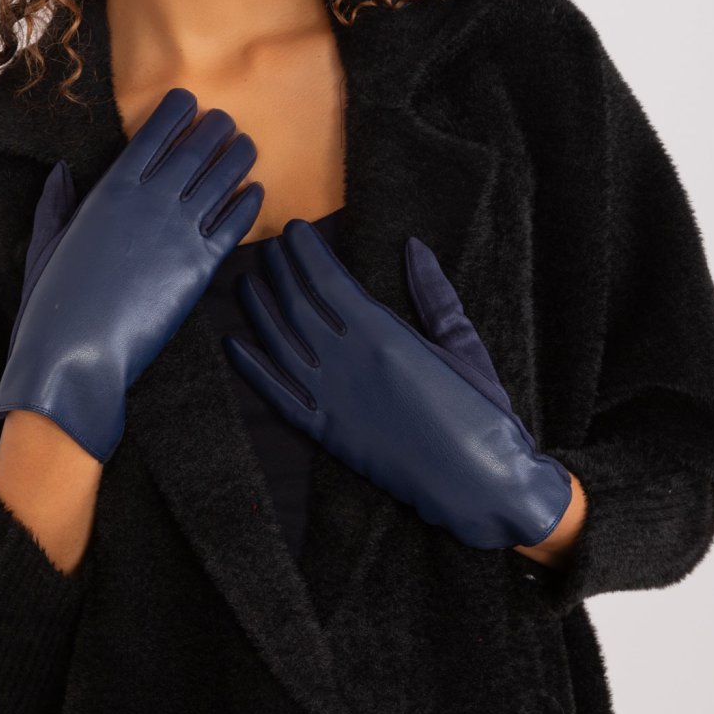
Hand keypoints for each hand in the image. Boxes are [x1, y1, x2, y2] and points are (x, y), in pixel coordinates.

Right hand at [0, 87, 263, 462]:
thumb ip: (56, 205)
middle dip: (213, 128)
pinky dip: (248, 204)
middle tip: (226, 120)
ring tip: (246, 146)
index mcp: (111, 190)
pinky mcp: (200, 266)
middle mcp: (150, 201)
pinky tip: (254, 193)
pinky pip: (234, 224)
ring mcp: (179, 232)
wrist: (75, 354)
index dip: (175, 112)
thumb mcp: (46, 244)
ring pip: (221, 179)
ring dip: (237, 157)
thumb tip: (59, 173)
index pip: (152, 135)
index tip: (188, 100)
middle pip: (194, 149)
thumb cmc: (52, 304)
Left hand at [222, 221, 572, 548]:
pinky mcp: (326, 434)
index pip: (329, 279)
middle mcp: (348, 361)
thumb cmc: (480, 410)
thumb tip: (414, 247)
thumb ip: (434, 293)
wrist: (477, 483)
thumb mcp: (462, 343)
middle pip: (298, 305)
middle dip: (279, 271)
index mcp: (383, 333)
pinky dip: (252, 370)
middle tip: (268, 247)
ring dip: (259, 309)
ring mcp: (332, 400)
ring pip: (280, 344)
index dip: (305, 252)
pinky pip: (277, 396)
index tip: (293, 230)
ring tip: (246, 282)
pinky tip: (233, 345)